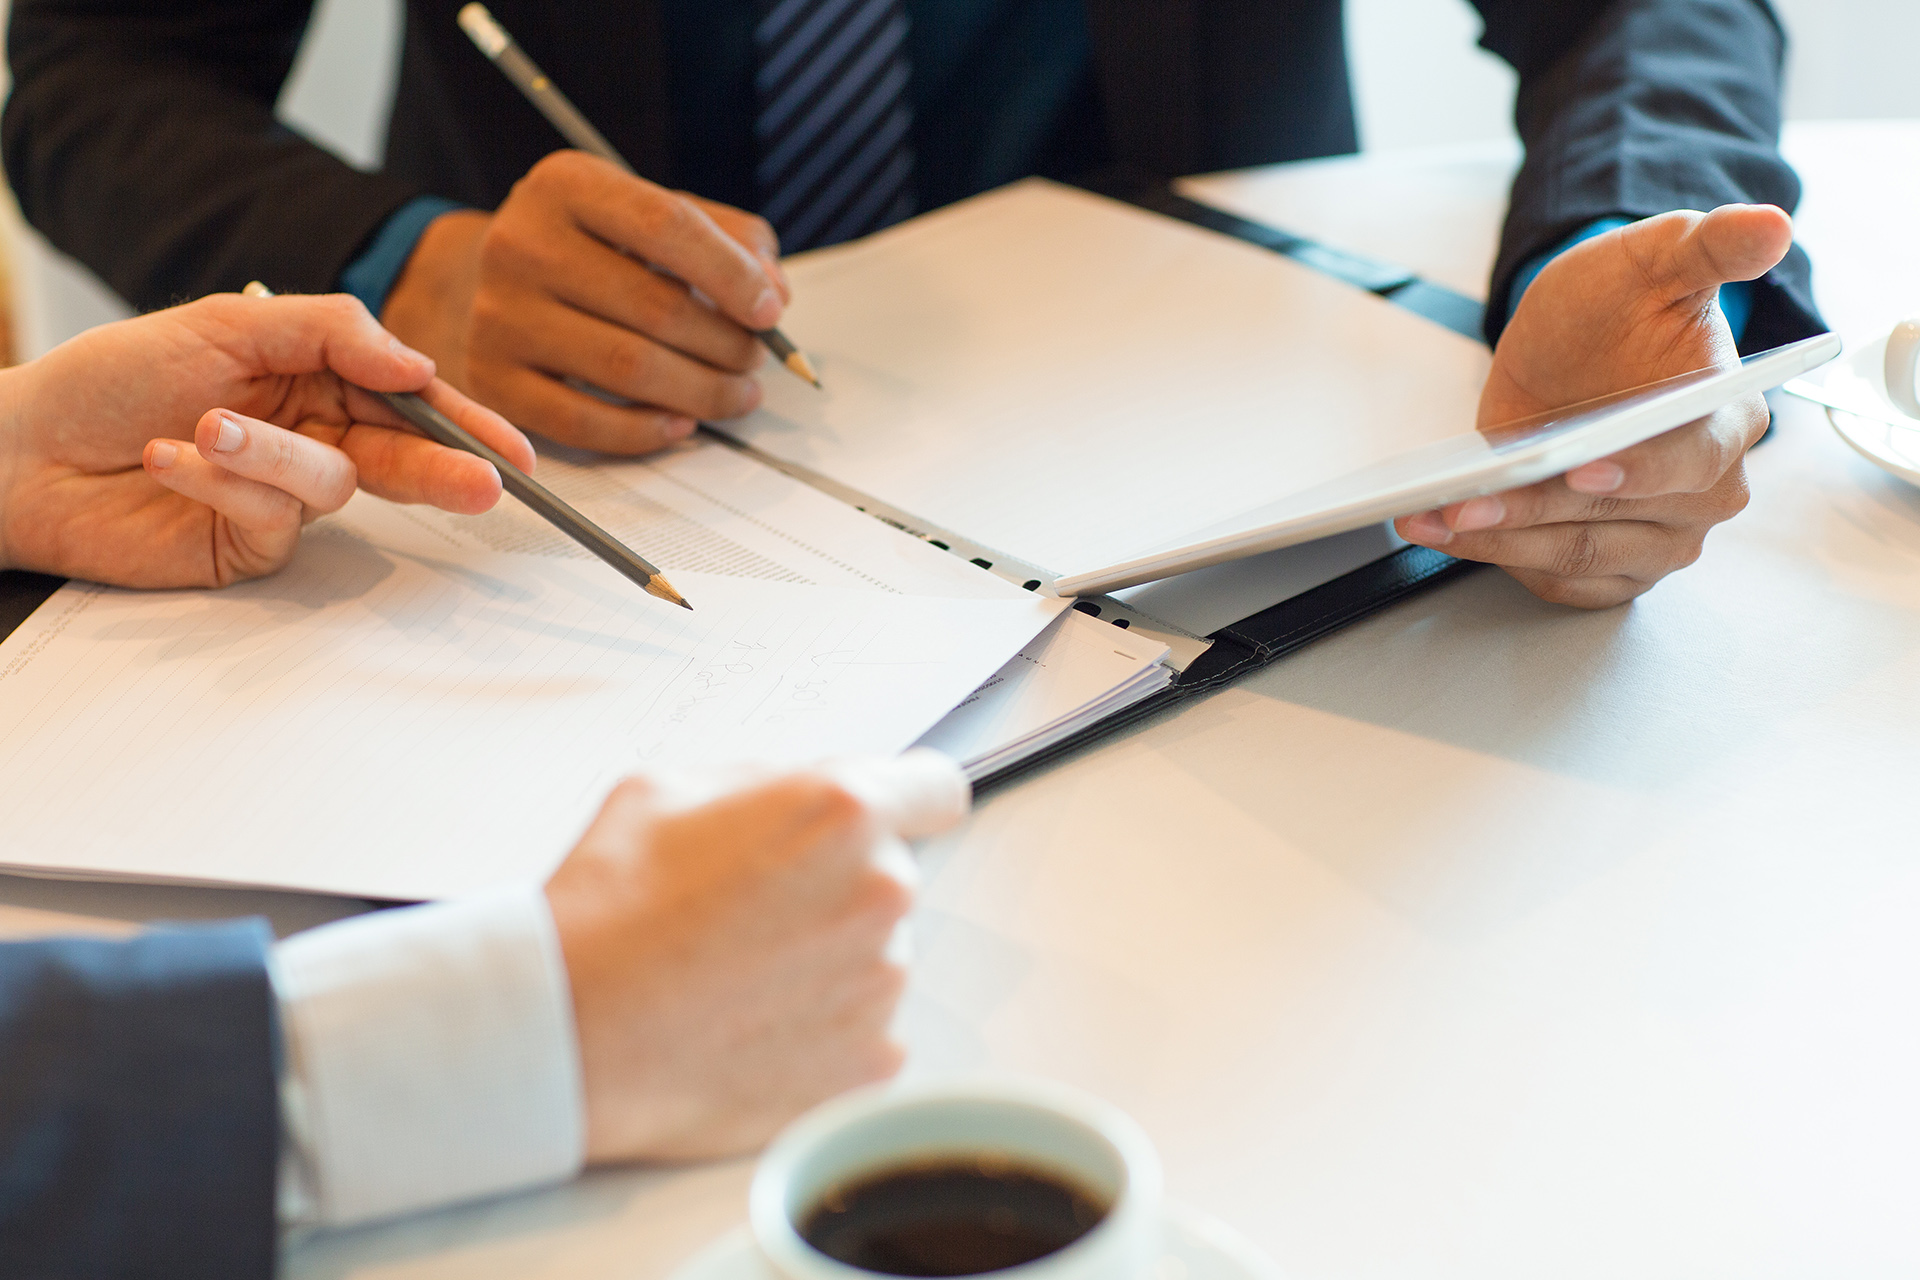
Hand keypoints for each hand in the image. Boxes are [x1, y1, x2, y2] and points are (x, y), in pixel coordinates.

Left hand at [0, 293, 535, 589]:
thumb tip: (413, 362)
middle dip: (443, 468)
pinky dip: (221, 480)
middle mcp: (306, 438)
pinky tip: (170, 458)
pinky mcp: (247, 544)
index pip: (407, 399)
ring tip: (204, 427)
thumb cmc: (107, 381)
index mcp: (311, 379)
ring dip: (269, 451)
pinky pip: (271, 515)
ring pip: (330, 481)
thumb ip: (330, 332)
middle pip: (401, 457)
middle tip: (486, 485)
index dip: (464, 422)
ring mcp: (280, 497)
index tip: (514, 450)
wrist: (19, 451)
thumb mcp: (225, 324)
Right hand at [382, 151, 788, 454]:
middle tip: (755, 359)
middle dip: (728, 344)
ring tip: (735, 393)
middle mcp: (522, 244)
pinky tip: (681, 422)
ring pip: (630, 369)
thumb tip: (774, 293)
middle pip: (656, 308)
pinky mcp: (492, 379)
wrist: (479, 281)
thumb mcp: (648, 214)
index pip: (667, 226)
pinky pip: (585, 423)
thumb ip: (727, 238)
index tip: (772, 311)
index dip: (733, 275)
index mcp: (566, 185)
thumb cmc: (587, 250)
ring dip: (703, 392)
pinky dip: (648, 431)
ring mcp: (500, 315)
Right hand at [545, 754, 965, 1162]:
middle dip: (835, 888)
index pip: (934, 791)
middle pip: (886, 879)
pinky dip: (820, 1033)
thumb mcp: (668, 789)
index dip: (909, 803)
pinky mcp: (868, 1062)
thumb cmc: (609, 910)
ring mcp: (881, 984)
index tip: (899, 820)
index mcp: (843, 814)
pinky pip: (863, 1032)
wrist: (573, 1029)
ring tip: (738, 977)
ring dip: (827, 962)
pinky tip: (750, 1027)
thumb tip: (792, 797)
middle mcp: (880, 893)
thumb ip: (762, 784)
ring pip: (874, 957)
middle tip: (753, 915)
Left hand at [1396, 204, 1793, 607]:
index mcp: (1728, 420)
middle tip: (1466, 502)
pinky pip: (1557, 580)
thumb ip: (1707, 246)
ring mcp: (1660, 537)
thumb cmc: (1617, 309)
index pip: (1692, 461)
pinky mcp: (1612, 567)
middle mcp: (1705, 492)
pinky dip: (1498, 560)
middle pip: (1619, 520)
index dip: (1638, 470)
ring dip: (1501, 541)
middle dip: (1537, 511)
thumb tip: (1770, 226)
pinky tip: (1444, 533)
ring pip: (1577, 556)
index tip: (1581, 469)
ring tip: (1435, 518)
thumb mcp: (1652, 260)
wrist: (1570, 350)